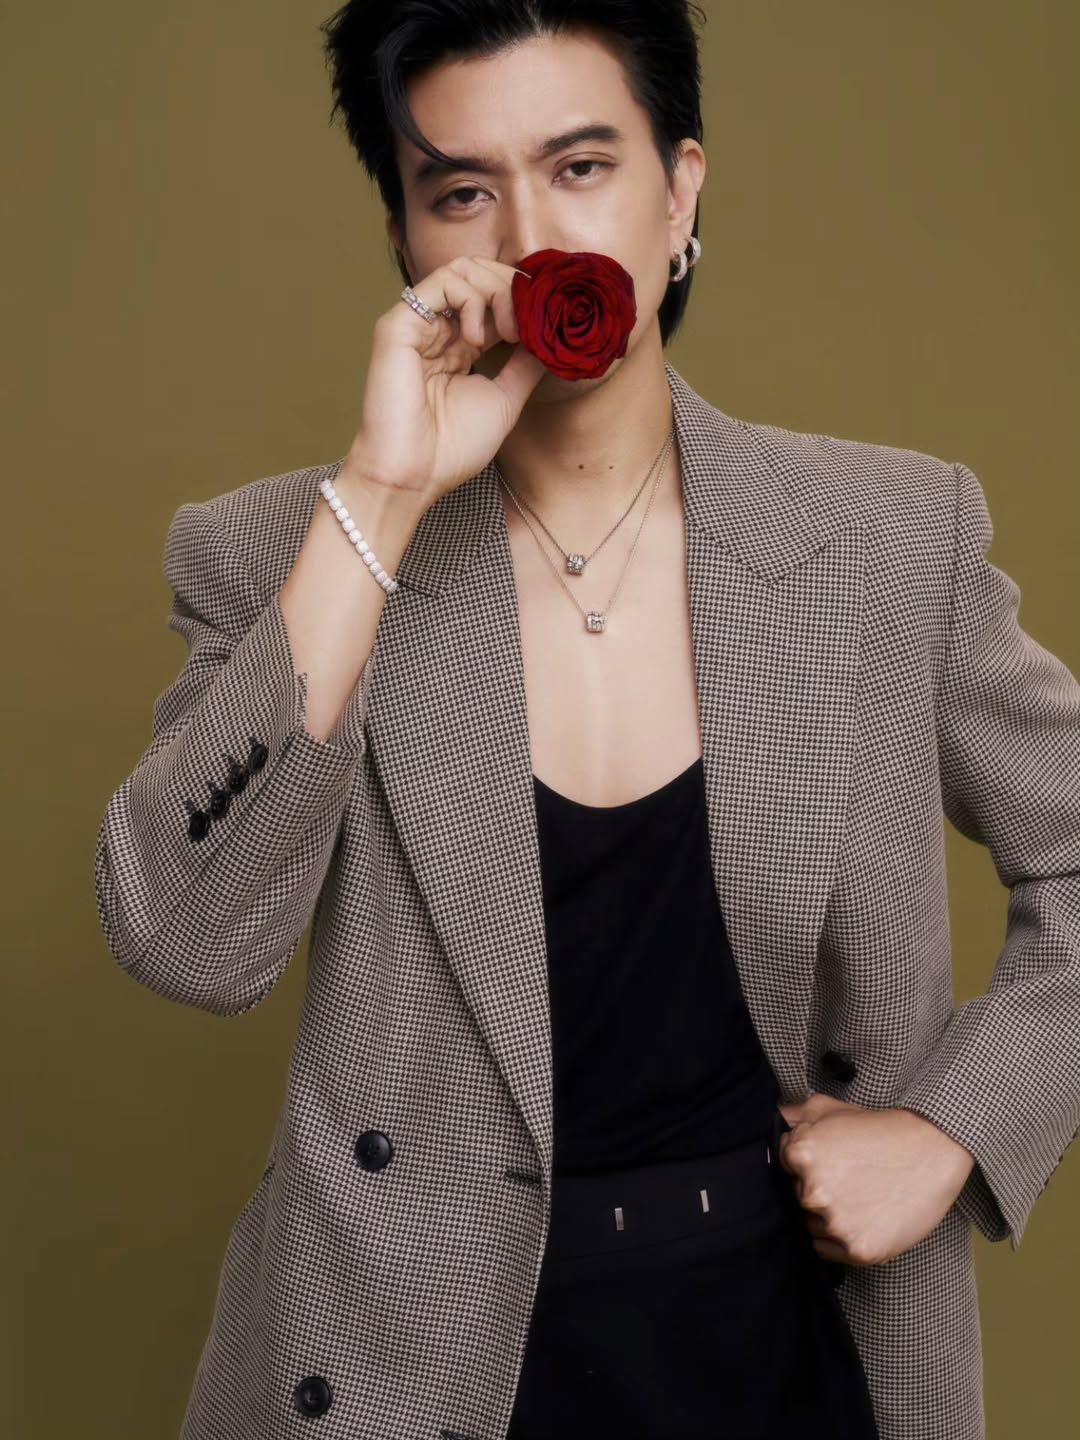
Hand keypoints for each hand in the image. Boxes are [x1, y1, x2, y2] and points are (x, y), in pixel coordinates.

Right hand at [345, 254, 547, 509]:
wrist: (412, 476)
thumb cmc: (451, 449)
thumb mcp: (505, 400)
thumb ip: (525, 365)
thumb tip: (552, 338)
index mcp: (459, 345)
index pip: (493, 298)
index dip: (524, 300)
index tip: (550, 320)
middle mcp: (437, 329)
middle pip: (481, 273)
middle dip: (515, 289)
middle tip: (532, 323)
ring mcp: (417, 324)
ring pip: (464, 269)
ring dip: (498, 291)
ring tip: (510, 331)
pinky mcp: (399, 324)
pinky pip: (443, 281)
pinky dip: (472, 299)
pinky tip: (479, 338)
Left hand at [776, 1092, 976, 1264]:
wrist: (931, 1151)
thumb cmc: (877, 1128)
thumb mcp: (828, 1108)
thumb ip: (790, 1117)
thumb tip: (767, 1122)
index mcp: (802, 1155)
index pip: (783, 1168)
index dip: (806, 1164)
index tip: (832, 1160)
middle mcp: (814, 1192)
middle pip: (798, 1198)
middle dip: (818, 1190)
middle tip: (850, 1178)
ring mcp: (836, 1223)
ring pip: (812, 1226)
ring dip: (828, 1216)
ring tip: (860, 1196)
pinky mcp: (858, 1249)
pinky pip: (827, 1250)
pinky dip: (841, 1239)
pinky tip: (865, 1217)